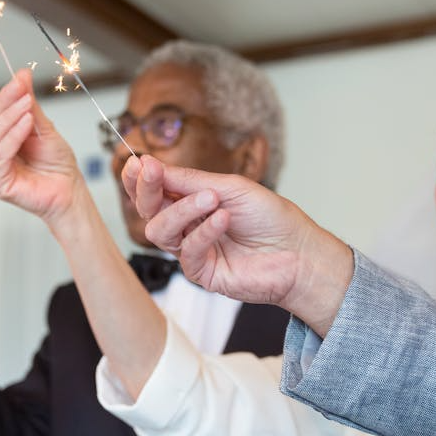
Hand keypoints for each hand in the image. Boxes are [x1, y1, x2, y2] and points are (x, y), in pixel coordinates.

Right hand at [0, 69, 86, 229]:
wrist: (68, 189)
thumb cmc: (55, 163)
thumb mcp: (41, 125)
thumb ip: (28, 102)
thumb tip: (22, 75)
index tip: (19, 82)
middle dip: (4, 101)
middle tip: (23, 90)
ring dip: (10, 116)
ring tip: (28, 108)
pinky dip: (13, 135)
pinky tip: (27, 124)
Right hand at [121, 156, 321, 306]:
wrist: (298, 252)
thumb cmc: (270, 217)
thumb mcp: (229, 187)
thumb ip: (188, 180)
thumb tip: (150, 165)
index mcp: (191, 201)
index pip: (155, 190)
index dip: (140, 178)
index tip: (137, 162)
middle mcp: (187, 226)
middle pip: (149, 210)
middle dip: (147, 189)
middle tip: (152, 172)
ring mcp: (192, 249)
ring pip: (161, 230)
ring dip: (183, 209)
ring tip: (212, 198)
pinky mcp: (201, 272)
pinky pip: (188, 251)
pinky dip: (204, 231)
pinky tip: (223, 219)